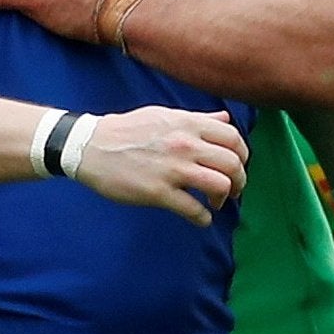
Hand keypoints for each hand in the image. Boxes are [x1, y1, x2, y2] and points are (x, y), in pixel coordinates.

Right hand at [75, 108, 246, 226]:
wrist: (92, 146)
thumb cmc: (128, 129)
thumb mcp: (165, 115)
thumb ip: (198, 118)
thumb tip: (225, 119)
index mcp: (188, 123)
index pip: (233, 137)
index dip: (242, 154)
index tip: (237, 165)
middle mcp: (186, 144)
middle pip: (233, 164)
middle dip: (239, 180)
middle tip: (233, 189)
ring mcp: (173, 169)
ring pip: (220, 185)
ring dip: (224, 198)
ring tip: (215, 202)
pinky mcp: (159, 192)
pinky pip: (194, 210)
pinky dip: (203, 218)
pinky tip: (199, 218)